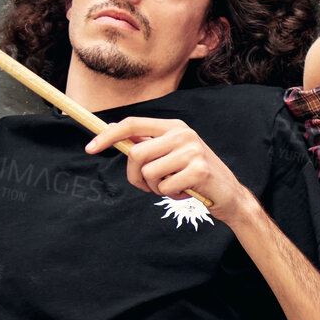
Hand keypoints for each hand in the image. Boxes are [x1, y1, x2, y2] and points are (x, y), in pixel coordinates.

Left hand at [87, 117, 252, 220]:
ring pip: (148, 172)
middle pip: (136, 154)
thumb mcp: (172, 154)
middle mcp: (183, 134)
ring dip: (155, 187)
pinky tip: (186, 192)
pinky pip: (165, 186)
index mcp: (174, 126)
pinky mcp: (199, 170)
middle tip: (149, 186)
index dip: (108, 136)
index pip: (132, 125)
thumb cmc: (195, 176)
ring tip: (173, 187)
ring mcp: (193, 151)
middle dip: (135, 176)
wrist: (229, 194)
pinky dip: (171, 194)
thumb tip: (113, 131)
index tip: (90, 148)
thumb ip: (147, 144)